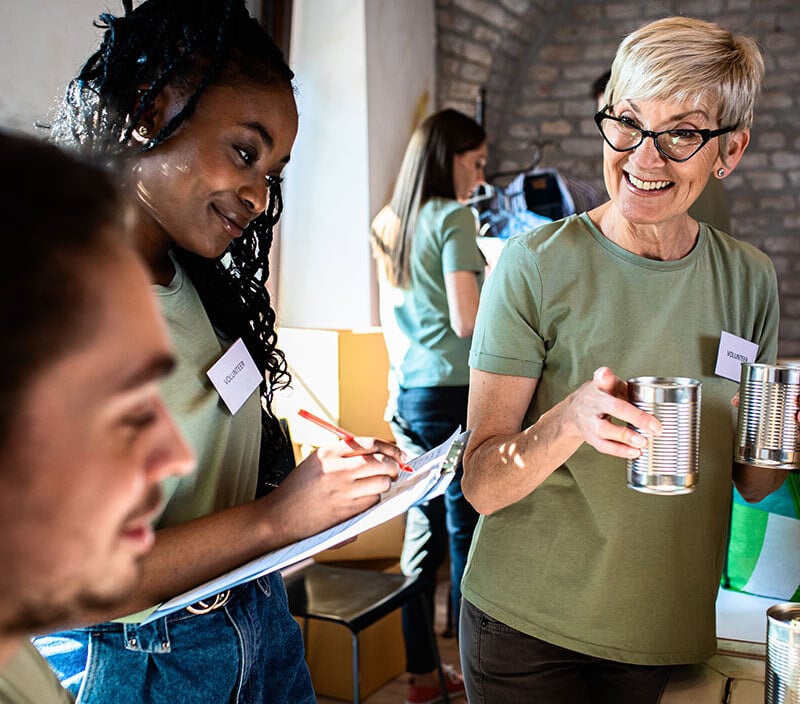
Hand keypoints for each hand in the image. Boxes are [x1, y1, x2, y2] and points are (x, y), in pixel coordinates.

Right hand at [265, 437, 402, 543]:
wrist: (280, 516)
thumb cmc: (299, 488)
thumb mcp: (317, 461)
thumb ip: (343, 454)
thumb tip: (378, 454)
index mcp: (329, 452)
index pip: (370, 444)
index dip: (390, 448)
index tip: (400, 453)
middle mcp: (337, 469)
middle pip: (381, 462)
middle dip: (395, 466)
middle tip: (396, 470)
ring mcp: (343, 490)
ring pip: (381, 483)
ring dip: (384, 484)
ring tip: (377, 485)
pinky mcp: (346, 510)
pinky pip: (372, 500)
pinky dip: (373, 499)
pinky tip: (362, 499)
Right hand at [562, 367, 661, 458]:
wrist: (575, 411)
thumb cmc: (600, 396)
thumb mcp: (608, 383)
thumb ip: (626, 384)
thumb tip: (646, 389)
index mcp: (598, 388)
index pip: (603, 381)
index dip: (606, 377)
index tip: (610, 375)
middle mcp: (592, 404)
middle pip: (611, 409)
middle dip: (635, 418)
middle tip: (655, 428)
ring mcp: (589, 422)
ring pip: (604, 431)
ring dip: (625, 438)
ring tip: (644, 443)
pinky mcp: (590, 437)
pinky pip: (604, 446)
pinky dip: (620, 451)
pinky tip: (635, 452)